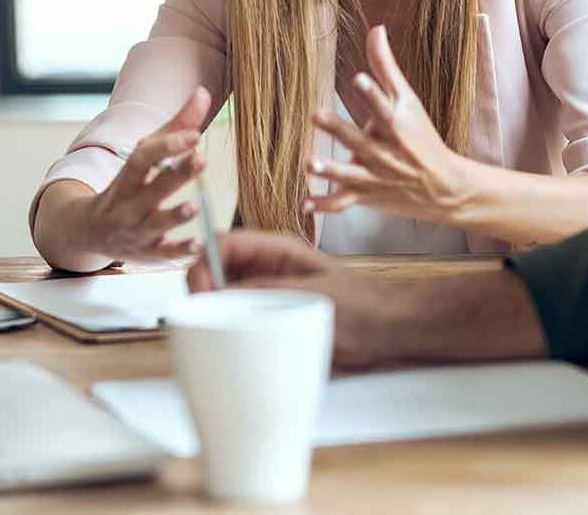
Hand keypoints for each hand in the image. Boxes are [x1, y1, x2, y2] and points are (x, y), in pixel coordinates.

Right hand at [84, 87, 211, 261]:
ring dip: (174, 217)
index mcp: (129, 176)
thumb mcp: (147, 154)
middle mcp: (129, 203)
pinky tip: (200, 246)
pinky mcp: (148, 253)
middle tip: (202, 159)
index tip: (195, 134)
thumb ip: (177, 126)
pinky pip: (164, 255)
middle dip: (177, 174)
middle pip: (153, 188)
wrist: (88, 231)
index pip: (144, 157)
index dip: (167, 145)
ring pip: (155, 225)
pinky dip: (180, 253)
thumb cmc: (129, 185)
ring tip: (194, 208)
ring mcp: (137, 230)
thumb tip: (203, 93)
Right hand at [187, 230, 400, 367]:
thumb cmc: (361, 304)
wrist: (387, 328)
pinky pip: (237, 318)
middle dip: (201, 289)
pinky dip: (226, 328)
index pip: (224, 243)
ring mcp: (267, 291)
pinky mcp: (271, 316)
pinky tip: (226, 343)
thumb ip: (265, 292)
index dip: (204, 263)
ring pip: (222, 294)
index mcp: (276, 249)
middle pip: (216, 268)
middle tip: (200, 318)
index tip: (201, 294)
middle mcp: (266, 267)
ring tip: (209, 332)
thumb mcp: (312, 296)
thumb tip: (220, 294)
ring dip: (211, 310)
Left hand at [303, 26, 469, 222]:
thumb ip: (386, 67)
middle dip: (339, 129)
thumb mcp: (409, 102)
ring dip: (330, 171)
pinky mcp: (368, 196)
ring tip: (310, 163)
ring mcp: (376, 177)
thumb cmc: (422, 137)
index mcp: (397, 126)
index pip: (384, 107)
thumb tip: (375, 28)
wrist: (444, 187)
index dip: (372, 93)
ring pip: (350, 175)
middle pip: (360, 140)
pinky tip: (304, 203)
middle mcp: (386, 153)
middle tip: (317, 114)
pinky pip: (344, 203)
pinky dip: (325, 205)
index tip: (359, 78)